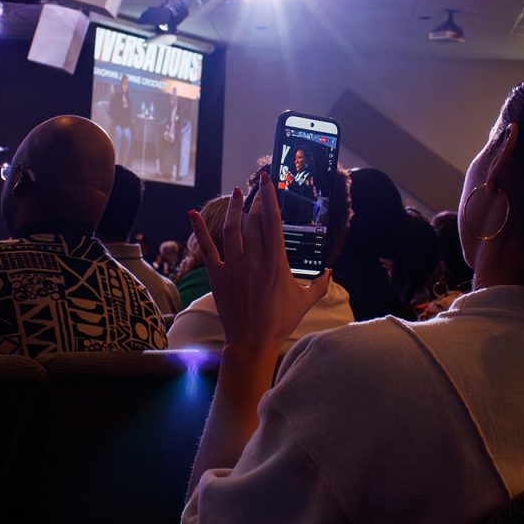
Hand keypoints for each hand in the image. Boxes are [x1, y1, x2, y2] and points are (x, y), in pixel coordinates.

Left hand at [189, 173, 329, 354]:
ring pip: (232, 229)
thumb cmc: (279, 322)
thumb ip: (320, 284)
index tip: (268, 181)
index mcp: (277, 263)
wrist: (252, 342)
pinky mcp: (217, 276)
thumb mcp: (305, 302)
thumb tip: (330, 271)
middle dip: (255, 202)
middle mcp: (255, 261)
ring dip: (234, 208)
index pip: (273, 222)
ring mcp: (234, 267)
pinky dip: (199, 230)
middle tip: (257, 190)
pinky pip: (207, 248)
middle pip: (253, 222)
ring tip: (237, 193)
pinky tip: (192, 213)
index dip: (270, 198)